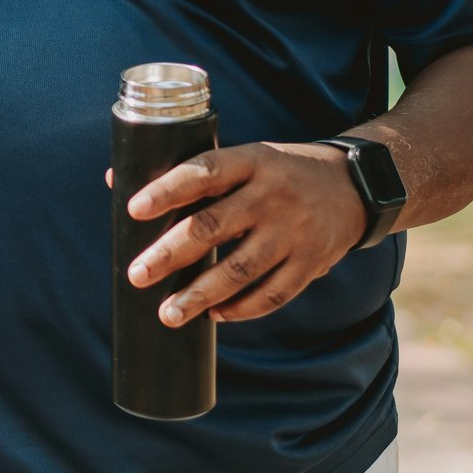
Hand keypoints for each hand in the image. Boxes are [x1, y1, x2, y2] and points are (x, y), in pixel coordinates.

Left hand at [120, 143, 368, 326]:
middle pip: (214, 226)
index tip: (133, 209)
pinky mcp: (311, 264)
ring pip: (240, 270)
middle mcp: (272, 195)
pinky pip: (272, 294)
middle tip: (136, 275)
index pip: (204, 171)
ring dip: (200, 295)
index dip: (167, 189)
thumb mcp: (245, 158)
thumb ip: (191, 172)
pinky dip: (240, 308)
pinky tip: (214, 315)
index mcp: (252, 161)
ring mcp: (294, 232)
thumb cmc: (278, 172)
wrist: (356, 186)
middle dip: (170, 253)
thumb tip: (116, 182)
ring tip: (167, 313)